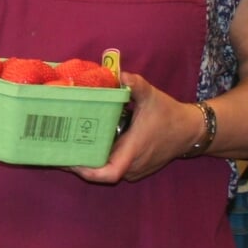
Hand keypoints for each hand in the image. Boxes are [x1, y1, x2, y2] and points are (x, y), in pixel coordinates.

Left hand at [74, 71, 194, 184]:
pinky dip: (100, 159)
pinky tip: (87, 145)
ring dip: (88, 160)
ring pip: (106, 169)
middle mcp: (132, 165)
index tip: (70, 161)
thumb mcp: (152, 96)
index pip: (108, 173)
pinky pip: (113, 167)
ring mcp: (135, 170)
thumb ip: (135, 85)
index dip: (88, 171)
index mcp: (133, 151)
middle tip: (57, 147)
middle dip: (79, 162)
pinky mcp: (136, 169)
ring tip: (66, 145)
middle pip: (100, 172)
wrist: (190, 130)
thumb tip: (120, 74)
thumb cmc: (169, 114)